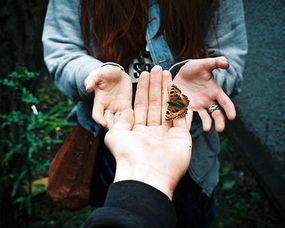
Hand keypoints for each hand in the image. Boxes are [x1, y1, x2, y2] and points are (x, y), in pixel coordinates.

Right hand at [84, 65, 131, 128]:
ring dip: (122, 126)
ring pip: (119, 120)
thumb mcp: (97, 74)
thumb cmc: (104, 74)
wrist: (116, 73)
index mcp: (99, 101)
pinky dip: (130, 119)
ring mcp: (117, 107)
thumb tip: (87, 88)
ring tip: (127, 130)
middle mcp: (108, 107)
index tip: (102, 123)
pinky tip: (135, 123)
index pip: (96, 114)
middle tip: (117, 131)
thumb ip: (91, 80)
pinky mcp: (127, 105)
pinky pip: (129, 114)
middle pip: (108, 121)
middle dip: (112, 126)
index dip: (99, 119)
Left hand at [105, 66, 192, 198]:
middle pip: (155, 103)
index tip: (144, 74)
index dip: (143, 90)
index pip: (141, 105)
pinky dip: (180, 104)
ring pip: (168, 107)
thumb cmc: (127, 155)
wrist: (146, 174)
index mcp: (137, 131)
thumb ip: (120, 120)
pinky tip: (178, 90)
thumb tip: (126, 110)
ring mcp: (167, 134)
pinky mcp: (181, 137)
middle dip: (156, 85)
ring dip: (168, 90)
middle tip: (158, 68)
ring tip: (167, 73)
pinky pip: (181, 117)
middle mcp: (152, 132)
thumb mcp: (115, 135)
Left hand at [173, 57, 235, 131]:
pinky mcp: (187, 108)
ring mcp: (198, 106)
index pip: (225, 102)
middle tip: (220, 129)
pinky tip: (189, 124)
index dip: (230, 109)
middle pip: (217, 114)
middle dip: (219, 121)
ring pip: (205, 117)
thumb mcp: (204, 64)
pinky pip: (189, 115)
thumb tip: (227, 63)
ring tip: (207, 129)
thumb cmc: (194, 69)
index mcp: (215, 92)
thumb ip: (215, 63)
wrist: (180, 74)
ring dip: (207, 123)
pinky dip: (190, 120)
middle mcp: (208, 101)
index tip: (232, 116)